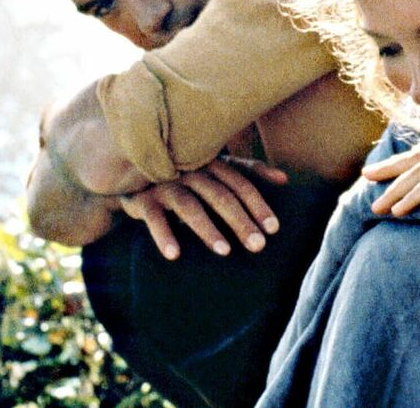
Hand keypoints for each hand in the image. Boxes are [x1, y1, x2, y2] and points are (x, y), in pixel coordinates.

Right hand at [118, 156, 286, 259]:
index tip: (274, 229)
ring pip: (190, 207)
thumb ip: (250, 170)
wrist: (135, 171)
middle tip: (258, 246)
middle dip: (240, 222)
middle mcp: (192, 171)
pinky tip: (174, 255)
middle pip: (220, 197)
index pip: (241, 184)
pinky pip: (154, 218)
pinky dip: (163, 236)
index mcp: (213, 164)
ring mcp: (167, 184)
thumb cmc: (187, 172)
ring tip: (225, 252)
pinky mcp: (143, 199)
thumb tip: (285, 179)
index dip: (258, 205)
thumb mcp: (218, 167)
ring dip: (207, 230)